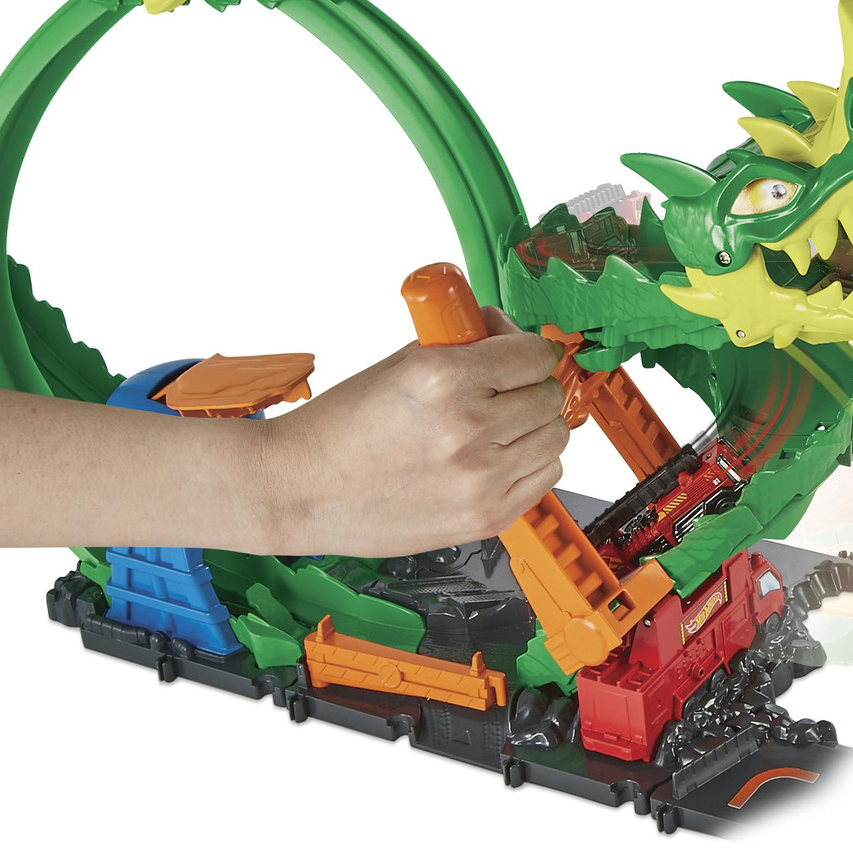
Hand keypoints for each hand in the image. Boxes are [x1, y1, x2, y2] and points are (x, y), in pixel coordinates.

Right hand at [257, 308, 569, 554]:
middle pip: (548, 396)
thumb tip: (506, 335)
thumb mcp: (400, 365)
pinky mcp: (485, 517)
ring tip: (499, 424)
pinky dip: (530, 463)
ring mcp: (480, 479)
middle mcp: (468, 429)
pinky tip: (498, 456)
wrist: (298, 491)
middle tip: (504, 387)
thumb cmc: (339, 428)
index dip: (527, 349)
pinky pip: (545, 477)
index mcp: (442, 378)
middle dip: (529, 385)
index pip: (534, 354)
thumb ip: (461, 347)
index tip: (517, 353)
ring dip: (534, 426)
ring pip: (555, 438)